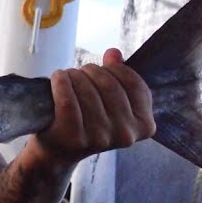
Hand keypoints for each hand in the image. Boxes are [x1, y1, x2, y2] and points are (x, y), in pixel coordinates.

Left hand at [36, 48, 155, 168]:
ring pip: (87, 91)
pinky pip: (68, 101)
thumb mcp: (109, 101)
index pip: (135, 84)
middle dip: (91, 71)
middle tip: (79, 72)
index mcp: (144, 125)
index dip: (115, 69)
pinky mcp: (75, 138)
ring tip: (67, 77)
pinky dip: (61, 84)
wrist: (60, 149)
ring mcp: (101, 138)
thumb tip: (113, 52)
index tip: (101, 69)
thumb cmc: (88, 120)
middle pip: (109, 84)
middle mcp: (126, 134)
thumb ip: (116, 76)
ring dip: (74, 76)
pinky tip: (57, 78)